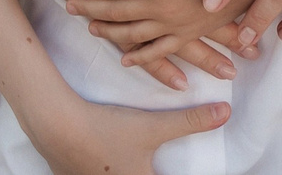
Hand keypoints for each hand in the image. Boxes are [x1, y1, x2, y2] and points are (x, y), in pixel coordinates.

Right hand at [23, 94, 230, 174]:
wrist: (57, 126)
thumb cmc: (107, 129)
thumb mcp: (153, 126)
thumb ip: (190, 122)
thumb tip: (225, 113)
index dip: (173, 173)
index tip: (176, 168)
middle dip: (152, 168)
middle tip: (152, 160)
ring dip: (128, 169)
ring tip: (130, 158)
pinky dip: (104, 171)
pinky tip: (102, 160)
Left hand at [69, 0, 274, 73]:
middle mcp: (162, 8)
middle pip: (118, 11)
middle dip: (91, 8)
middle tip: (69, 6)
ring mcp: (174, 25)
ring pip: (133, 34)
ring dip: (109, 32)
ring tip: (91, 28)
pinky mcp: (188, 34)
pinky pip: (159, 50)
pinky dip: (141, 57)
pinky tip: (126, 60)